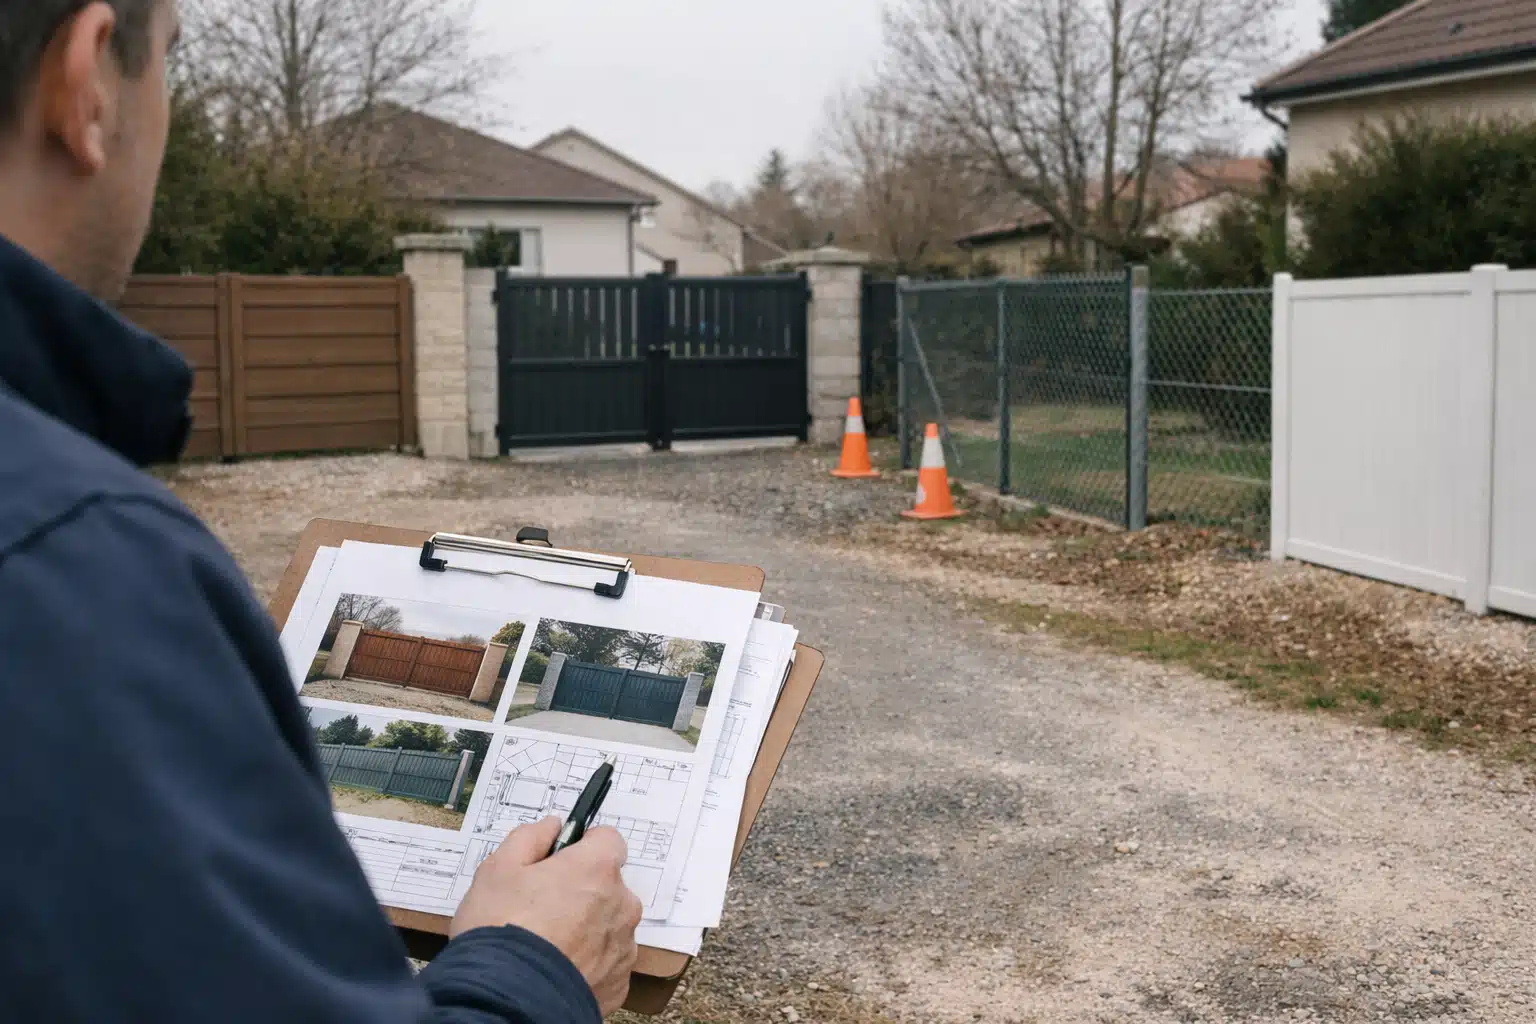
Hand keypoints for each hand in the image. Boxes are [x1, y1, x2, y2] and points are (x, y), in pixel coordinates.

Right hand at [451, 817, 641, 1014]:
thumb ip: (530, 837)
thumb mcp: (498, 868)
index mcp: (597, 868)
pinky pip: (606, 961)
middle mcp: (621, 904)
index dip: (582, 846)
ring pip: (608, 924)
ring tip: (546, 942)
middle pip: (608, 885)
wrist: (506, 997)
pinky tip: (556, 966)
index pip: (607, 839)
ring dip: (586, 928)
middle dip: (582, 890)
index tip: (560, 859)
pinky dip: (588, 962)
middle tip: (542, 906)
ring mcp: (623, 946)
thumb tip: (552, 826)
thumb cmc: (501, 930)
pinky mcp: (618, 982)